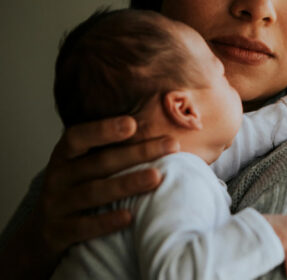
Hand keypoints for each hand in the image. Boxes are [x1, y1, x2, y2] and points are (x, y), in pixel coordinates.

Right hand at [38, 115, 178, 256]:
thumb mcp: (83, 166)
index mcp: (65, 156)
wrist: (42, 234)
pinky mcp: (58, 232)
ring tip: (156, 177)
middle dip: (137, 153)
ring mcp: (56, 205)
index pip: (78, 137)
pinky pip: (83, 227)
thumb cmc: (77, 190)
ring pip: (93, 193)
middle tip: (171, 145)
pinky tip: (130, 216)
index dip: (103, 130)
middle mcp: (58, 177)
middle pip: (99, 163)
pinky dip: (106, 222)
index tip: (132, 124)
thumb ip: (111, 150)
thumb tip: (161, 135)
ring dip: (126, 184)